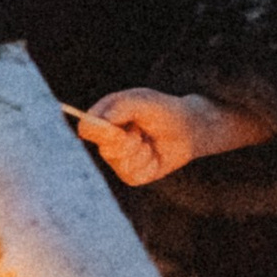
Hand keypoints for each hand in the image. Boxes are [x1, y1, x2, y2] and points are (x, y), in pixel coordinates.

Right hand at [78, 88, 270, 185]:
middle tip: (141, 133)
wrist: (190, 130)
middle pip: (103, 149)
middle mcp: (108, 139)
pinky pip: (132, 175)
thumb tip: (99, 121)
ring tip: (150, 142)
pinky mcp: (132, 173)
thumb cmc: (164, 110)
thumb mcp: (143, 101)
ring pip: (119, 163)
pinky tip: (154, 156)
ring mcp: (120, 157)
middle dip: (127, 142)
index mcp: (105, 117)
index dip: (99, 131)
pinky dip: (148, 165)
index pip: (86, 128)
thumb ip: (119, 108)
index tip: (118, 129)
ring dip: (140, 153)